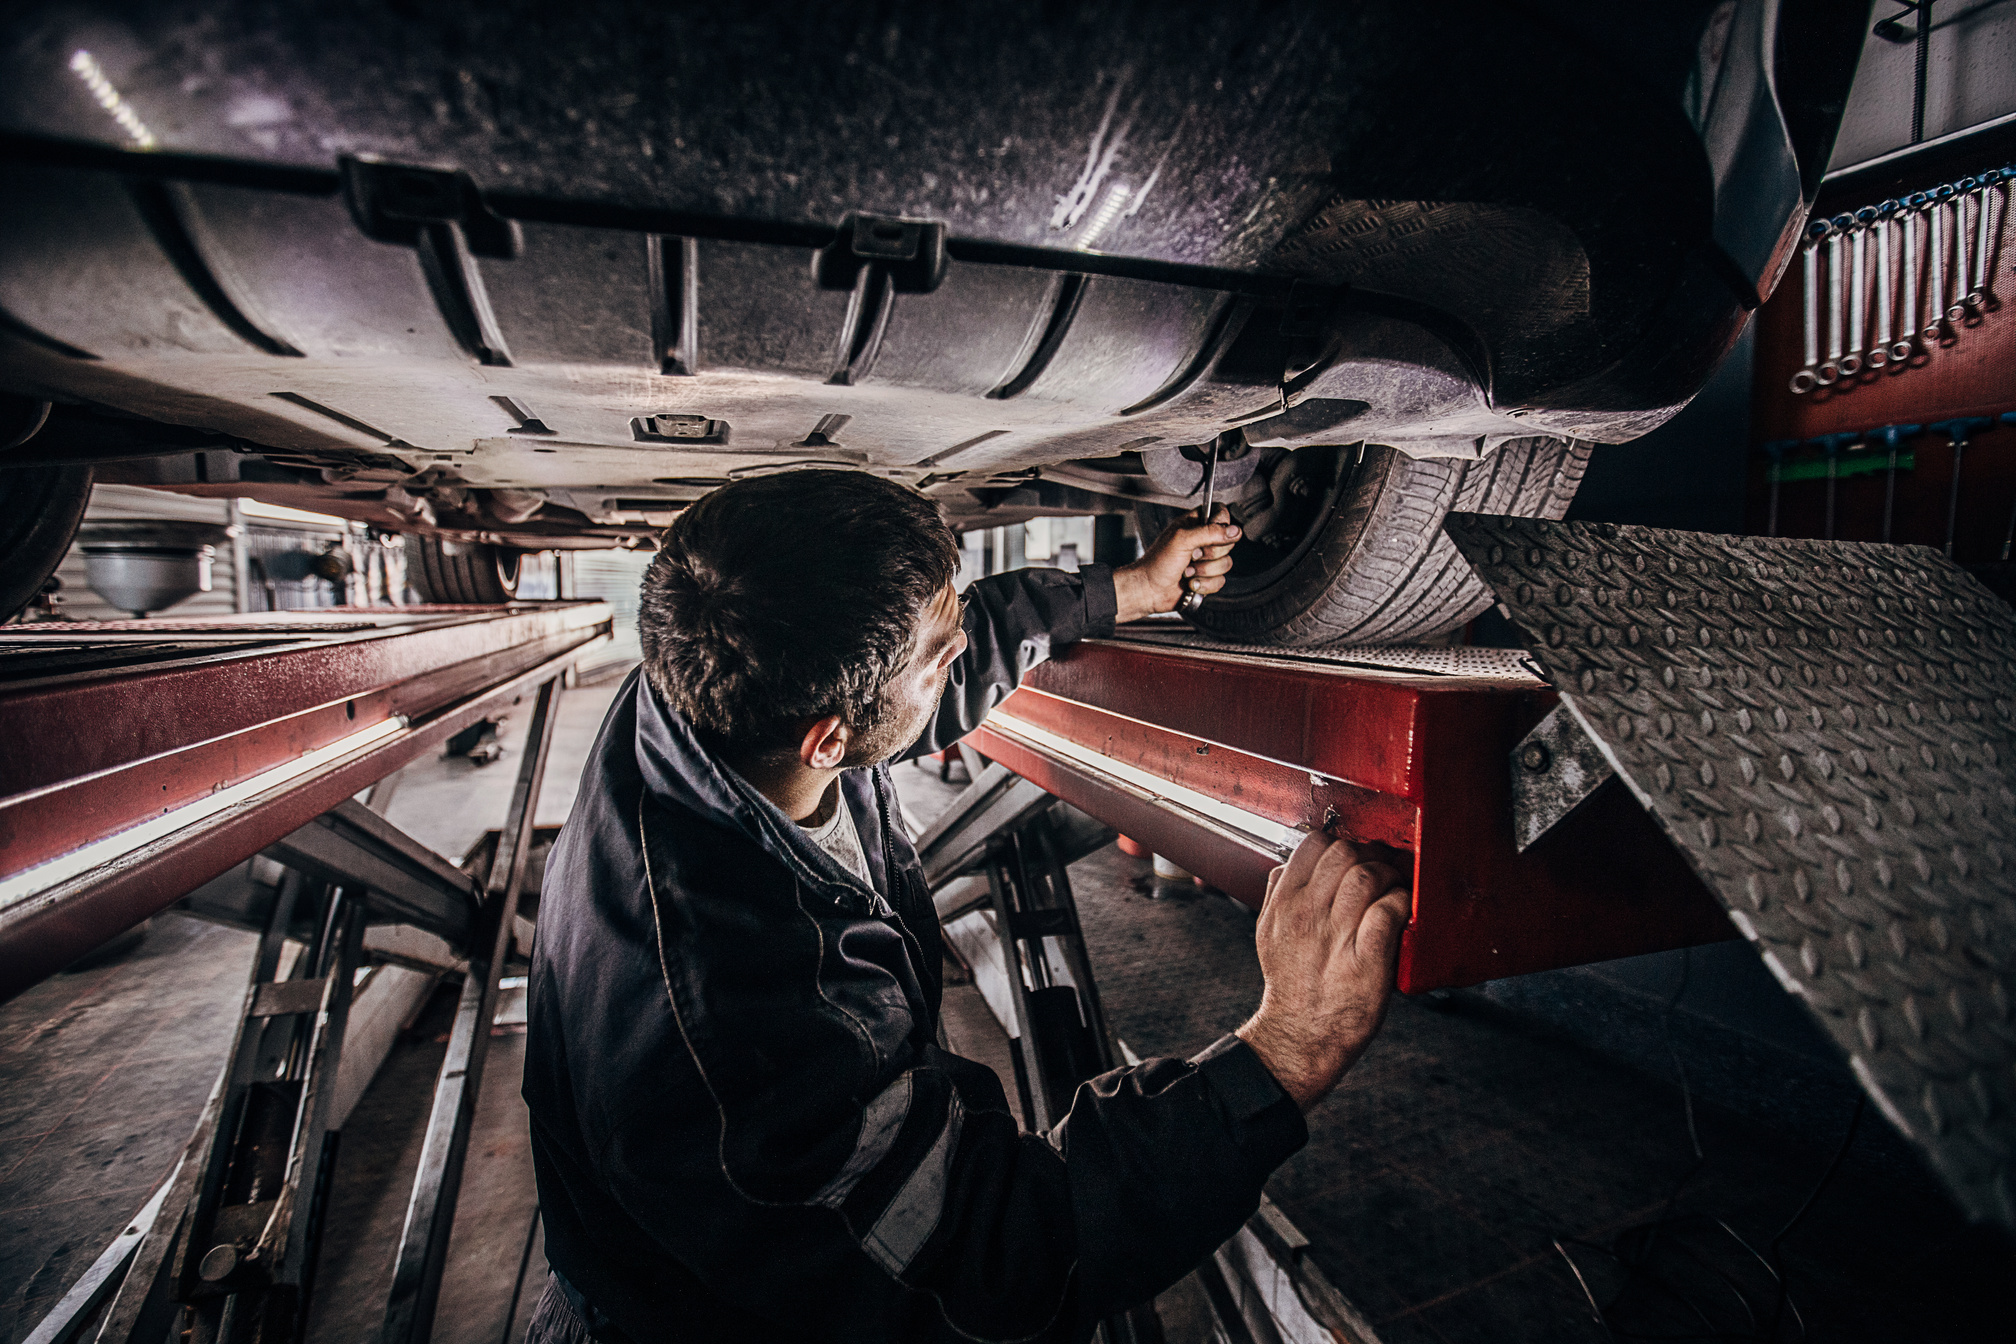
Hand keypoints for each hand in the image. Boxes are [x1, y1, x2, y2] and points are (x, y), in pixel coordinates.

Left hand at [1112, 506, 1239, 622]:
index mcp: (1194, 524)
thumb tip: (1234, 530)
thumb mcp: (1182, 539)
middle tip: (1192, 555)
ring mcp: (1205, 561)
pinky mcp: (1206, 578)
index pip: (1220, 513)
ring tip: (1187, 571)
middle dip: (1210, 553)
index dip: (1221, 523)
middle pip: (1228, 542)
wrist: (1149, 590)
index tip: (1212, 532)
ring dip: (1205, 571)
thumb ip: (1210, 532)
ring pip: (1226, 563)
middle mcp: (1202, 540)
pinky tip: (1191, 583)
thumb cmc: (1157, 563)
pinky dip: (1205, 584)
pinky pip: (1220, 581)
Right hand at [1235, 832, 1410, 1109]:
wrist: (1301, 1035)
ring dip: (1389, 878)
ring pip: (1367, 876)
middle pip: (1345, 853)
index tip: (1352, 859)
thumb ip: (1276, 896)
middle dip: (1369, 856)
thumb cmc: (1291, 986)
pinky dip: (1401, 904)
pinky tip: (1402, 912)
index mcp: (1285, 904)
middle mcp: (1308, 915)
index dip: (1340, 844)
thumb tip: (1285, 866)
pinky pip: (1388, 912)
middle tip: (1380, 872)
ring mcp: (1337, 937)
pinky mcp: (1367, 961)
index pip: (1314, 844)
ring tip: (1393, 891)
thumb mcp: (1267, 934)